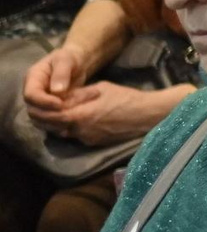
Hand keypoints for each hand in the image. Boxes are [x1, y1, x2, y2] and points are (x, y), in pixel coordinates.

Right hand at [20, 44, 88, 116]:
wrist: (76, 63)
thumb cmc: (69, 58)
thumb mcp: (66, 60)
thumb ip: (61, 73)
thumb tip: (57, 90)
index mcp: (32, 79)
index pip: (31, 95)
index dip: (44, 102)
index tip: (60, 103)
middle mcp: (33, 93)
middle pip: (34, 110)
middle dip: (53, 113)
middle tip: (72, 112)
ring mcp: (39, 102)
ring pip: (41, 119)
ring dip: (58, 120)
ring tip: (76, 115)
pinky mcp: (48, 109)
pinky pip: (49, 121)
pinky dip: (61, 123)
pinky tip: (75, 120)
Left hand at [33, 83, 177, 146]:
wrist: (147, 115)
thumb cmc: (126, 98)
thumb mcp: (101, 89)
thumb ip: (79, 94)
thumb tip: (61, 96)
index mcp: (80, 116)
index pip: (51, 116)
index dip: (40, 111)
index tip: (33, 105)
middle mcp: (80, 131)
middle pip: (53, 127)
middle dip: (44, 119)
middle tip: (38, 110)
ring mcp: (87, 139)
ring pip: (63, 133)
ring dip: (56, 125)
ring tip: (53, 114)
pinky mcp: (95, 143)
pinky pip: (76, 136)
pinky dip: (69, 128)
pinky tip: (73, 120)